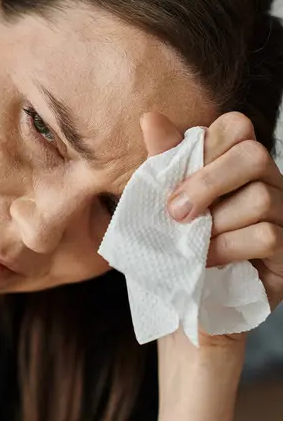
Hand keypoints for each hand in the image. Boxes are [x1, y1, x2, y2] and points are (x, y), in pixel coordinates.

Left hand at [141, 111, 282, 311]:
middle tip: (176, 213)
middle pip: (255, 155)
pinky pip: (267, 236)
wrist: (186, 302)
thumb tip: (151, 117)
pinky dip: (228, 248)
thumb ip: (165, 160)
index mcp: (238, 164)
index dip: (206, 147)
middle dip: (208, 183)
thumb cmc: (178, 243)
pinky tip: (208, 261)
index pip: (237, 127)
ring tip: (193, 244)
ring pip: (261, 199)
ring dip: (216, 224)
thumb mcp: (165, 198)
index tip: (174, 181)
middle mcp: (269, 182)